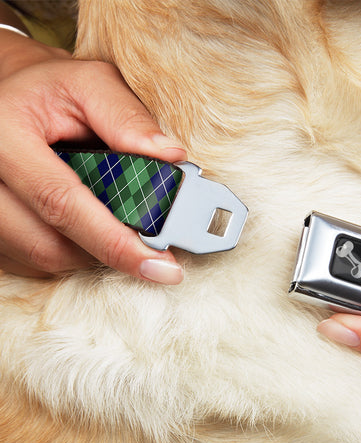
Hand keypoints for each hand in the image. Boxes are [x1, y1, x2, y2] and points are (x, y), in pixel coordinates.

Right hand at [0, 30, 185, 282]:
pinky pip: (32, 261)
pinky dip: (70, 251)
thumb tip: (171, 158)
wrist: (7, 97)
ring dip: (90, 251)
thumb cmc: (51, 90)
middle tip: (151, 249)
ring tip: (115, 223)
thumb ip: (128, 118)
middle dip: (109, 251)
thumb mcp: (90, 84)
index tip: (162, 267)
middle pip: (49, 245)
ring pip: (43, 258)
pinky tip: (86, 226)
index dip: (115, 242)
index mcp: (4, 135)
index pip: (61, 202)